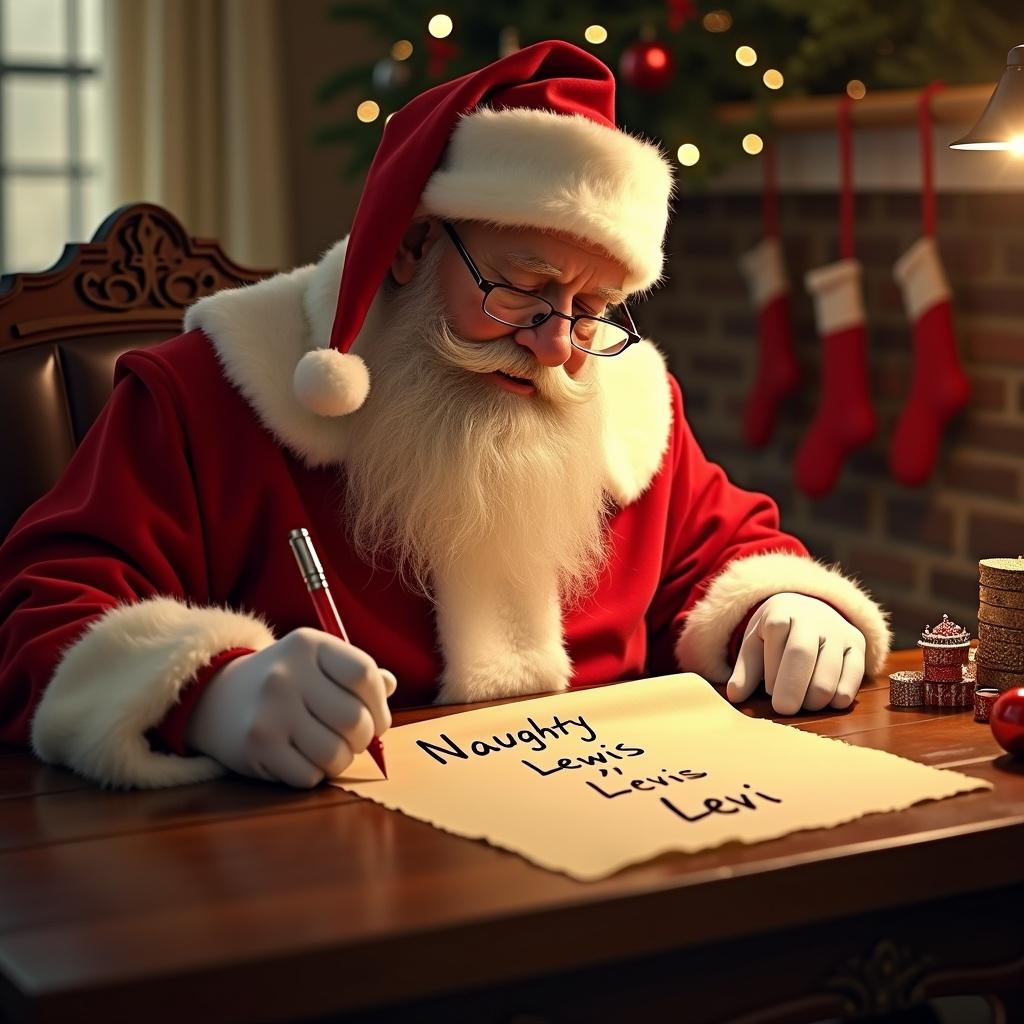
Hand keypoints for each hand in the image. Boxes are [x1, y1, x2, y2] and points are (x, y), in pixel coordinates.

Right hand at [185, 628, 396, 787]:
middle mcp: (286, 674)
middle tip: (355, 738)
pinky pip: (310, 776)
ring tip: (331, 748)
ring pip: (336, 754)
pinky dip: (315, 773)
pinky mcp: (257, 748)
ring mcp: (269, 712)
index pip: (364, 674)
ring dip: (342, 759)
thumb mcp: (317, 662)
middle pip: (355, 719)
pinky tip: (302, 757)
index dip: (381, 703)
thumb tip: (390, 686)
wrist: (215, 696)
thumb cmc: (285, 681)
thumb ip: (356, 673)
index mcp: (309, 644)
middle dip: (365, 737)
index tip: (378, 716)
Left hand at [726, 593, 864, 714]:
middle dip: (790, 690)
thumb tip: (735, 696)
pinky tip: (824, 700)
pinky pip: (852, 679)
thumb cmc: (777, 632)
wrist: (811, 609)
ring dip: (813, 699)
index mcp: (784, 611)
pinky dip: (837, 698)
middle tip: (784, 709)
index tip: (768, 691)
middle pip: (802, 655)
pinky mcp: (859, 645)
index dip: (772, 669)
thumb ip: (746, 669)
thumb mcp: (755, 642)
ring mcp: (839, 631)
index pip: (776, 637)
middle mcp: (814, 618)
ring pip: (828, 675)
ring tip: (803, 703)